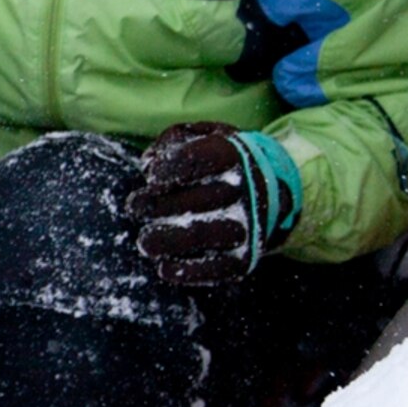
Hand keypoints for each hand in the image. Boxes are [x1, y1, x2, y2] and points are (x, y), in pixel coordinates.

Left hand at [125, 122, 302, 286]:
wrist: (271, 193)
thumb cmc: (221, 161)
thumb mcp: (204, 135)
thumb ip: (175, 140)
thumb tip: (149, 163)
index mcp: (240, 157)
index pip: (211, 158)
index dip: (178, 167)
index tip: (153, 175)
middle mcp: (249, 191)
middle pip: (204, 199)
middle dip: (163, 204)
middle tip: (136, 206)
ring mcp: (250, 227)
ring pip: (208, 234)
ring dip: (171, 240)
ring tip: (145, 242)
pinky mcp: (245, 257)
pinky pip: (220, 268)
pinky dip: (191, 271)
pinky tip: (164, 267)